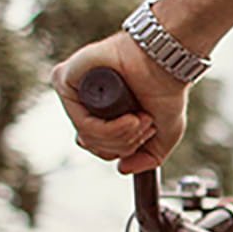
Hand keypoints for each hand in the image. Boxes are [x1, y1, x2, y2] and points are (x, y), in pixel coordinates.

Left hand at [50, 33, 187, 174]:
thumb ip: (147, 158)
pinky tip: (130, 116)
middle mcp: (83, 101)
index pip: (95, 146)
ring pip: (88, 137)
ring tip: (140, 119)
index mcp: (99, 110)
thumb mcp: (163, 134)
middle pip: (92, 144)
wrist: (167, 62)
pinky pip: (84, 123)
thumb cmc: (166, 88)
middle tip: (144, 124)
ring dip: (122, 135)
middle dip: (125, 143)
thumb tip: (123, 169)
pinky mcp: (64, 79)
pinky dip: (110, 128)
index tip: (145, 133)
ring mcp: (71, 90)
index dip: (121, 148)